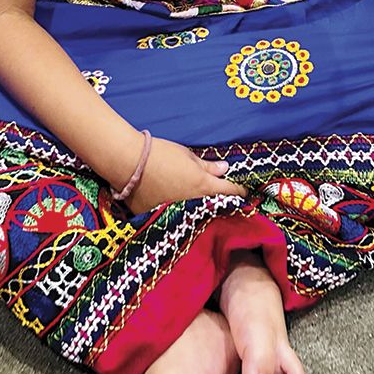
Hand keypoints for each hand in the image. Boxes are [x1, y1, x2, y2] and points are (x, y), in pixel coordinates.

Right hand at [125, 135, 245, 214]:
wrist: (128, 163)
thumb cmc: (160, 154)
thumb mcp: (187, 156)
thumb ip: (208, 166)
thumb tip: (225, 169)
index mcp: (204, 186)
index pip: (231, 191)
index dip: (240, 190)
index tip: (245, 191)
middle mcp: (195, 204)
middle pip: (215, 208)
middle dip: (222, 204)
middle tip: (226, 201)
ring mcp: (178, 214)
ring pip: (196, 216)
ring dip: (201, 212)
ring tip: (203, 207)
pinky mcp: (160, 219)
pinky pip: (176, 219)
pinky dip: (180, 215)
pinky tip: (180, 211)